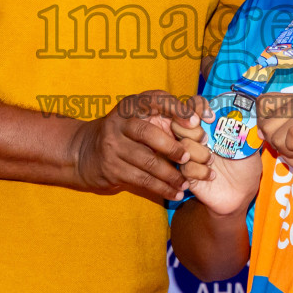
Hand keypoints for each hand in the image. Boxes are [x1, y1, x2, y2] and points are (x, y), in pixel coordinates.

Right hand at [70, 91, 193, 201]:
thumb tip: (205, 112)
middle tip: (190, 157)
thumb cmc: (127, 132)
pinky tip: (176, 193)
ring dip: (170, 174)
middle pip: (145, 133)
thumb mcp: (141, 116)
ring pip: (145, 161)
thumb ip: (170, 113)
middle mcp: (118, 123)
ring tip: (188, 182)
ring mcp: (112, 146)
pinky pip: (141, 180)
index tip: (196, 121)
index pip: (154, 99)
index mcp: (130, 105)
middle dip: (171, 147)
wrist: (87, 152)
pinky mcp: (111, 168)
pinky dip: (161, 188)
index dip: (176, 108)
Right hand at [168, 96, 260, 216]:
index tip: (210, 116)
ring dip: (199, 152)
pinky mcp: (187, 175)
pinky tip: (211, 176)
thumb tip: (249, 108)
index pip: (194, 107)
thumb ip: (244, 127)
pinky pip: (185, 167)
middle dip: (193, 129)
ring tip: (212, 161)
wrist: (241, 195)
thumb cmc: (246, 168)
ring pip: (182, 145)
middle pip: (179, 123)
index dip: (198, 107)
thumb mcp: (249, 144)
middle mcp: (196, 138)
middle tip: (206, 138)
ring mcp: (190, 156)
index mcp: (209, 127)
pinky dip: (200, 171)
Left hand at [256, 92, 292, 188]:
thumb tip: (260, 129)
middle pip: (265, 122)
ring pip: (275, 132)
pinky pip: (290, 138)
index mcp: (289, 100)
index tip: (280, 133)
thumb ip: (269, 130)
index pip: (262, 103)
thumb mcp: (282, 140)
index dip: (264, 123)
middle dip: (274, 140)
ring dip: (285, 147)